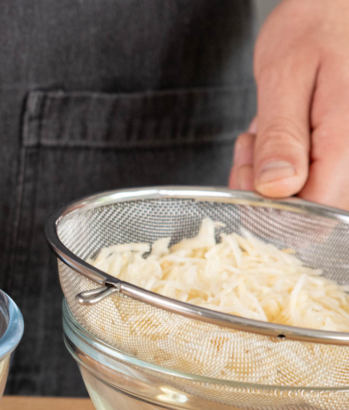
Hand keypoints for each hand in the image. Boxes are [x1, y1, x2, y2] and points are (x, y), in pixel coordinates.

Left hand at [229, 0, 348, 209]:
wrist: (334, 6)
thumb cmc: (314, 26)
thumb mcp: (285, 76)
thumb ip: (282, 135)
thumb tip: (277, 189)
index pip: (315, 211)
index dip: (270, 206)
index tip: (248, 169)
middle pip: (309, 212)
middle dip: (263, 191)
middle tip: (250, 143)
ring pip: (305, 197)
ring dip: (268, 177)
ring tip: (259, 132)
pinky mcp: (339, 151)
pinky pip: (308, 178)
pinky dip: (279, 165)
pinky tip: (270, 135)